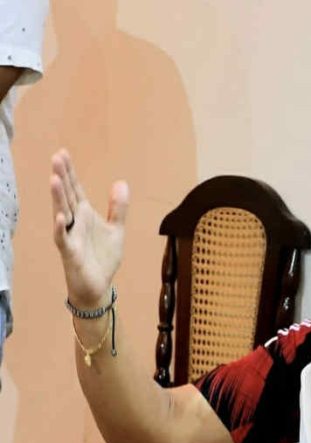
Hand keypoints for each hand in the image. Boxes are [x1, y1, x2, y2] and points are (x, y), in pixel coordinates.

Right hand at [50, 148, 128, 308]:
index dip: (70, 172)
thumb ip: (117, 208)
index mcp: (84, 214)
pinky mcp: (70, 252)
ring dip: (58, 197)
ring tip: (54, 179)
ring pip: (62, 213)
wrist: (99, 286)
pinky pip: (63, 239)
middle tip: (56, 158)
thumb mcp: (116, 230)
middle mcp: (75, 222)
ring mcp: (71, 236)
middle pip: (67, 196)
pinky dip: (61, 228)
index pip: (75, 189)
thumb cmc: (103, 258)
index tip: (63, 153)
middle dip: (62, 178)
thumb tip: (121, 182)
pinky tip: (61, 216)